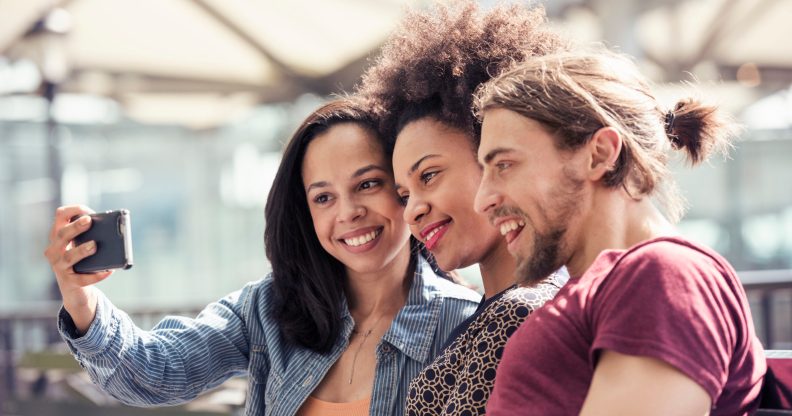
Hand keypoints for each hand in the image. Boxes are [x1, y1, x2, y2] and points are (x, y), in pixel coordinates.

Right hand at [44, 205, 113, 333]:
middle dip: (75, 227)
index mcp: (58, 237)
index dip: (73, 211)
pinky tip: (109, 271)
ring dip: (82, 250)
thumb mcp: (82, 246)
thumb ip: (91, 235)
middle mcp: (54, 250)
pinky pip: (82, 279)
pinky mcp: (69, 282)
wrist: (75, 290)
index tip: (89, 211)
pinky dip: (96, 275)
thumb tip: (111, 229)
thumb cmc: (82, 262)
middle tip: (89, 221)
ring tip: (95, 245)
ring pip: (69, 256)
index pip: (60, 216)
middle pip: (62, 234)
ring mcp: (59, 267)